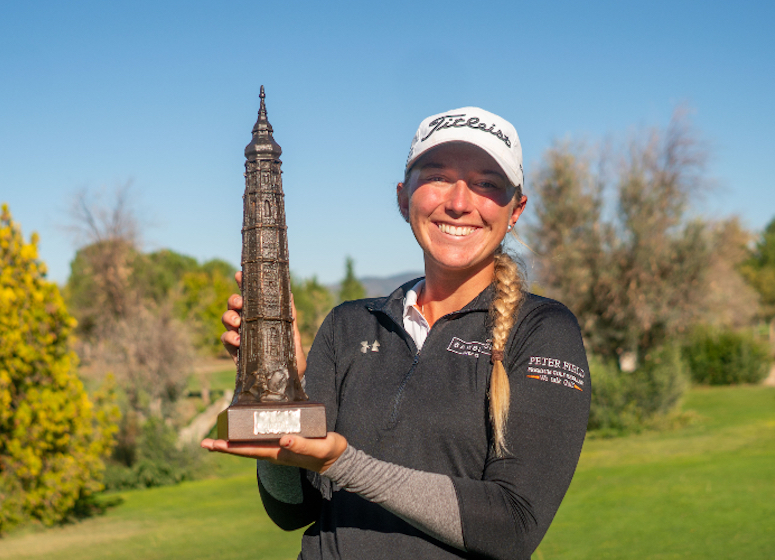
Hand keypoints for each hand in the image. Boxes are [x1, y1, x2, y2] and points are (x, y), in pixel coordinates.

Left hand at [200, 432, 346, 473]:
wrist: (337, 457)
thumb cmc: (327, 453)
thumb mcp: (318, 447)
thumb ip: (302, 445)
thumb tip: (283, 439)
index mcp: (278, 453)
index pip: (248, 450)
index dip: (229, 447)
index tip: (212, 444)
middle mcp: (274, 450)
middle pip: (243, 448)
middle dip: (224, 445)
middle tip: (204, 443)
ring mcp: (277, 446)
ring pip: (250, 443)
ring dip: (233, 440)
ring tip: (217, 435)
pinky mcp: (283, 440)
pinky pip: (260, 437)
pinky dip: (248, 433)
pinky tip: (244, 427)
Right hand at [221, 271, 306, 376]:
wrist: (286, 382)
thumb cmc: (291, 357)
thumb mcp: (293, 334)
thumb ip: (290, 317)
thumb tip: (289, 294)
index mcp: (261, 315)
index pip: (250, 296)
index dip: (242, 284)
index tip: (240, 274)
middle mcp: (248, 323)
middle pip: (234, 305)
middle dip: (234, 300)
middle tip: (240, 303)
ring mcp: (240, 336)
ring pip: (227, 319)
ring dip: (230, 317)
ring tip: (238, 322)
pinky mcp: (235, 352)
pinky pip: (225, 339)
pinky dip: (229, 337)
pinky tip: (238, 340)